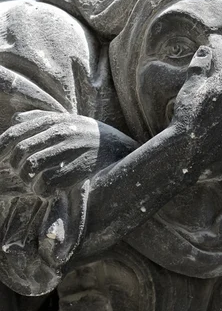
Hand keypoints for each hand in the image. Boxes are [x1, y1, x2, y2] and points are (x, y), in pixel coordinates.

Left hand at [0, 111, 136, 196]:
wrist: (121, 148)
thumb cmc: (91, 137)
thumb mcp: (68, 120)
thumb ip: (41, 118)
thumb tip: (15, 120)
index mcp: (54, 120)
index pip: (14, 134)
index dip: (1, 149)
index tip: (1, 160)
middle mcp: (60, 131)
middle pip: (21, 152)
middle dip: (16, 168)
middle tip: (24, 176)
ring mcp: (70, 149)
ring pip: (31, 167)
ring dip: (28, 180)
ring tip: (35, 184)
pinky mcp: (79, 168)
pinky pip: (48, 182)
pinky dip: (42, 190)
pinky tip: (48, 192)